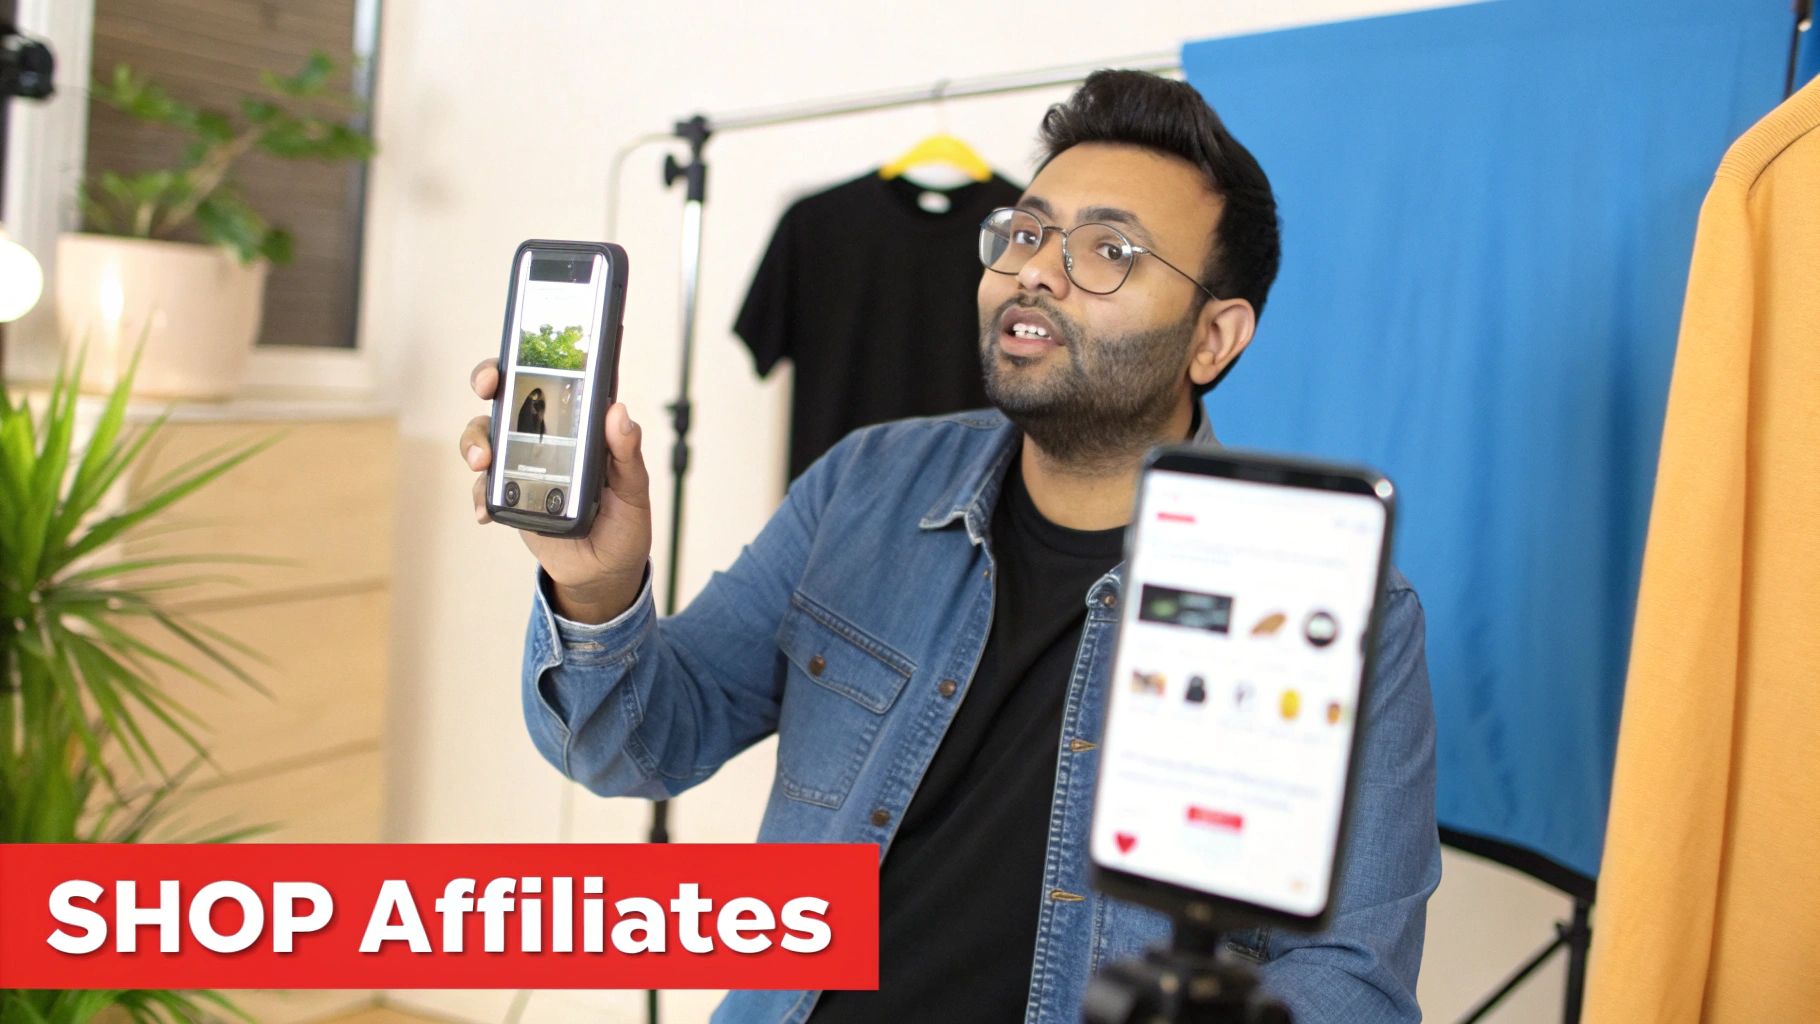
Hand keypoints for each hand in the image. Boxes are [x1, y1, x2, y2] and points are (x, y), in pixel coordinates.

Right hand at [461, 358, 652, 623]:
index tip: (522, 352)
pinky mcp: (509, 498)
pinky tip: (485, 511)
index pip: (555, 379)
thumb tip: (619, 414)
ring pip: (486, 438)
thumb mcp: (634, 490)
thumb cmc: (624, 524)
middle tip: (488, 390)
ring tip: (482, 464)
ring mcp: (523, 466)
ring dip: (476, 442)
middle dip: (488, 383)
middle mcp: (547, 438)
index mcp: (580, 427)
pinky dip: (479, 496)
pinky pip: (484, 488)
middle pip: (508, 396)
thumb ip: (627, 454)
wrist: (604, 574)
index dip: (532, 357)